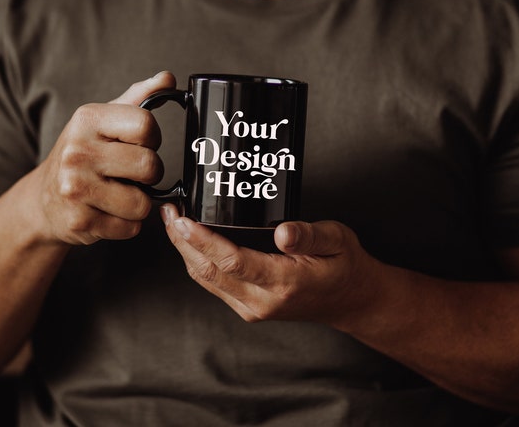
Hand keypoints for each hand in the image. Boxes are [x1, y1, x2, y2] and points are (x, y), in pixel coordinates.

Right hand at [33, 71, 175, 244]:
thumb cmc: (85, 154)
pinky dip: (126, 224)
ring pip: (143, 203)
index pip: (147, 125)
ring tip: (119, 193)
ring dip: (139, 203)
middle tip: (131, 173)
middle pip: (150, 166)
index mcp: (87, 119)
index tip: (141, 144)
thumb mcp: (105, 120)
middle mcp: (77, 151)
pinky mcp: (78, 221)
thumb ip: (140, 98)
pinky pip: (130, 228)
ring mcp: (75, 188)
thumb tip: (168, 78)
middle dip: (150, 174)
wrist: (45, 199)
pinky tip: (108, 212)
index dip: (153, 139)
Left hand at [161, 203, 376, 326]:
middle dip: (183, 241)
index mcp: (284, 283)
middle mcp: (262, 301)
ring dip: (185, 251)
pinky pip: (214, 284)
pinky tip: (191, 242)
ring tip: (172, 222)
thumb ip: (309, 236)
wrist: (350, 300)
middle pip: (210, 271)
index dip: (203, 240)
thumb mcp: (337, 241)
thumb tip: (283, 232)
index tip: (182, 220)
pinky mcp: (249, 307)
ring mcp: (253, 307)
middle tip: (168, 212)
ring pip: (207, 279)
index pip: (232, 261)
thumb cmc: (344, 266)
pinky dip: (197, 261)